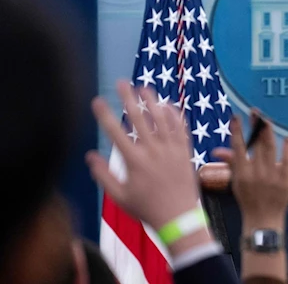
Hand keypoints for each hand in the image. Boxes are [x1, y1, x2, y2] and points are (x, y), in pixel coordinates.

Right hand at [85, 80, 198, 230]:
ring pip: (162, 119)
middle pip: (139, 118)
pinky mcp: (185, 152)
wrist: (179, 217)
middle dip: (128, 98)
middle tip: (122, 82)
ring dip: (152, 101)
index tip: (97, 100)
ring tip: (144, 87)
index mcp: (134, 162)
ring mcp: (171, 150)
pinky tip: (167, 104)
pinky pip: (180, 128)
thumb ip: (103, 175)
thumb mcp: (119, 197)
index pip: (115, 132)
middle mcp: (153, 152)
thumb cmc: (146, 209)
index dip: (104, 115)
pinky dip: (174, 115)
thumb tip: (89, 155)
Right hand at [212, 113, 287, 228]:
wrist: (263, 220)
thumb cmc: (248, 200)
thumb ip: (230, 163)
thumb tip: (217, 150)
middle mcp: (256, 173)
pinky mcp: (286, 179)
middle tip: (255, 112)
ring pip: (270, 148)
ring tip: (266, 120)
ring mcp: (272, 176)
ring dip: (268, 132)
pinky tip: (285, 137)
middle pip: (256, 144)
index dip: (236, 131)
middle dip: (255, 126)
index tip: (235, 117)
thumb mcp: (236, 182)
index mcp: (242, 173)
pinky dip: (286, 148)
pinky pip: (287, 159)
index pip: (237, 147)